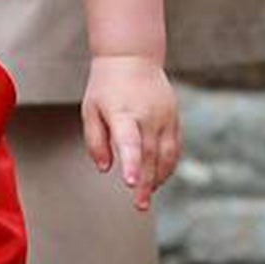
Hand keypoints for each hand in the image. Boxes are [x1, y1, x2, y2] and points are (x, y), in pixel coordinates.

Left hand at [81, 54, 179, 211]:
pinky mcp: (174, 119)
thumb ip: (95, 140)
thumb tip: (104, 168)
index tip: (129, 183)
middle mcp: (148, 117)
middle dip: (144, 183)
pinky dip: (167, 165)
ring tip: (146, 195)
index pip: (129, 142)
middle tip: (138, 205)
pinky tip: (156, 178)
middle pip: (150, 156)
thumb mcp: (90, 109)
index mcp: (124, 113)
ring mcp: (165, 118)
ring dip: (157, 177)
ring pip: (166, 155)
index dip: (130, 163)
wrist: (133, 58)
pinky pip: (174, 148)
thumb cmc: (106, 86)